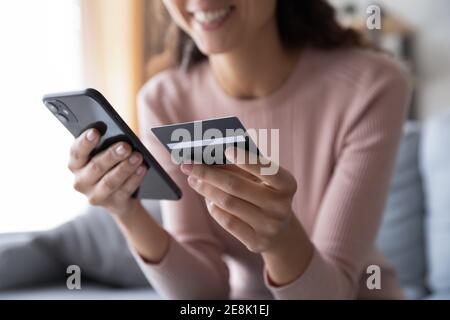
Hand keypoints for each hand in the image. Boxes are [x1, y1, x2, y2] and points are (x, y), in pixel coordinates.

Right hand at [68, 129, 146, 215]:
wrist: (119, 197)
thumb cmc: (110, 166)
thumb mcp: (103, 155)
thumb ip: (105, 145)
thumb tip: (119, 137)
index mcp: (76, 165)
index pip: (77, 152)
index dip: (85, 142)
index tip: (95, 132)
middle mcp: (81, 182)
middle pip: (96, 167)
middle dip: (112, 155)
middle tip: (126, 146)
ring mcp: (95, 195)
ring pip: (110, 181)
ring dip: (125, 168)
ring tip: (138, 156)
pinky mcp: (112, 204)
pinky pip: (124, 190)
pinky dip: (135, 178)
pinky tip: (142, 168)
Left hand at [180, 147, 297, 253]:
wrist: (280, 231)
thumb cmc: (266, 194)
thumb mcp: (263, 180)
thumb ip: (243, 168)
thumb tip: (210, 160)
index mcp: (287, 184)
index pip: (266, 169)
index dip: (246, 159)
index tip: (225, 149)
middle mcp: (281, 207)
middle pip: (236, 186)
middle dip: (208, 174)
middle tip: (188, 165)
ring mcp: (270, 227)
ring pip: (227, 203)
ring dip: (206, 189)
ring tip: (193, 180)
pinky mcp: (257, 242)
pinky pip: (226, 221)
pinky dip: (213, 207)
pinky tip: (207, 198)